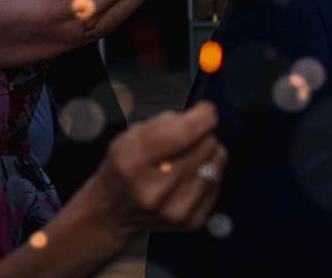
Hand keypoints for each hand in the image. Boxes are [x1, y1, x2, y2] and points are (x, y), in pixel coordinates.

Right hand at [87, 102, 227, 236]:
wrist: (114, 214)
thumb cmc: (124, 169)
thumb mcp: (129, 136)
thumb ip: (165, 123)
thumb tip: (201, 116)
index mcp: (133, 162)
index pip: (183, 132)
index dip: (203, 116)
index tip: (206, 111)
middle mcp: (154, 190)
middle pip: (204, 144)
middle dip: (201, 134)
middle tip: (187, 140)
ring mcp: (175, 209)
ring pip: (216, 160)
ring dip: (207, 153)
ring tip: (189, 157)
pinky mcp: (191, 221)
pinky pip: (218, 181)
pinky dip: (209, 173)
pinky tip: (190, 176)